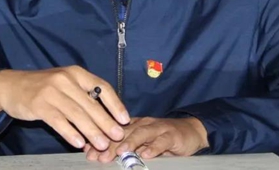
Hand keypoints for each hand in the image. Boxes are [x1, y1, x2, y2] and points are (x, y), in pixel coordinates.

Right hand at [0, 66, 129, 150]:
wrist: (10, 85)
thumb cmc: (42, 87)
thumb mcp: (64, 84)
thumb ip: (83, 95)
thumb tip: (107, 116)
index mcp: (75, 73)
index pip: (101, 87)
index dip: (115, 104)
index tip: (125, 119)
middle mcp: (65, 79)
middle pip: (90, 103)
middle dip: (106, 122)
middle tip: (118, 136)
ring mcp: (51, 91)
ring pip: (76, 113)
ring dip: (91, 130)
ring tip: (102, 144)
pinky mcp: (38, 104)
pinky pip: (58, 120)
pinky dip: (69, 132)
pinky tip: (78, 142)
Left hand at [84, 117, 208, 162]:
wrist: (191, 131)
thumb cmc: (163, 138)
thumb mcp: (143, 143)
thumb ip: (126, 147)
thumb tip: (102, 153)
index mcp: (134, 125)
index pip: (114, 131)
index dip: (100, 140)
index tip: (87, 151)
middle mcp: (143, 124)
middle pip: (124, 133)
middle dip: (110, 144)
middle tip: (99, 156)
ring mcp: (158, 128)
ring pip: (141, 134)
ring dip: (130, 143)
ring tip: (120, 152)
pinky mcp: (172, 135)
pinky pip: (162, 141)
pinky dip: (154, 148)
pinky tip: (146, 155)